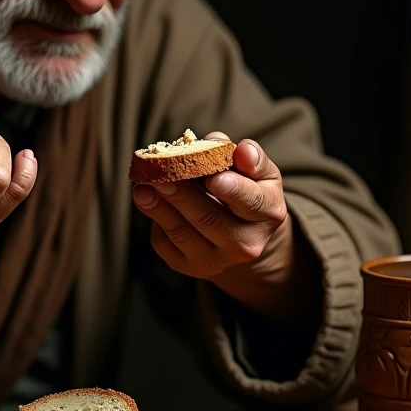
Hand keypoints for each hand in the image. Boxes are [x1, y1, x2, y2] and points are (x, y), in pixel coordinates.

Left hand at [131, 134, 304, 317]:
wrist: (242, 239)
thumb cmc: (248, 194)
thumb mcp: (260, 174)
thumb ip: (249, 158)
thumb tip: (228, 144)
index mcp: (268, 214)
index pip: (252, 202)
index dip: (233, 190)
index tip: (214, 177)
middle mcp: (246, 244)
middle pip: (210, 218)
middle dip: (183, 196)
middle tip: (161, 175)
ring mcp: (216, 260)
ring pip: (182, 233)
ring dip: (159, 208)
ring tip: (142, 188)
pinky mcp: (188, 266)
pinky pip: (165, 243)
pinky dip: (154, 219)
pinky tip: (146, 200)